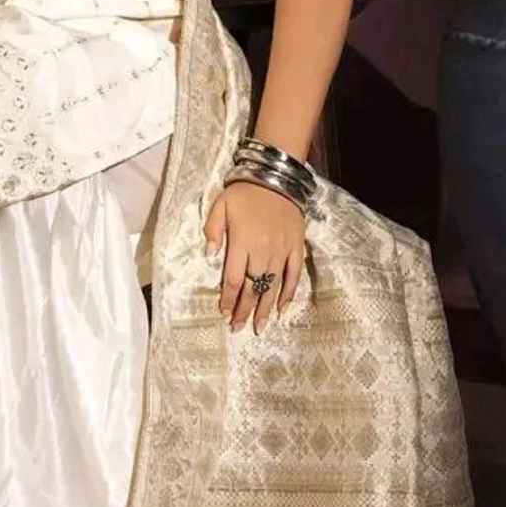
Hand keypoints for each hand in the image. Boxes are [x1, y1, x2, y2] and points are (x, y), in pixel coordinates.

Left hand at [203, 180, 304, 334]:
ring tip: (259, 327)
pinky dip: (289, 293)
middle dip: (244, 310)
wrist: (276, 178)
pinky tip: (283, 309)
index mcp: (241, 243)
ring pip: (272, 286)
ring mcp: (281, 251)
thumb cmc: (243, 193)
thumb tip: (209, 257)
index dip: (228, 298)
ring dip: (265, 308)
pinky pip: (293, 276)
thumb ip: (212, 232)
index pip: (232, 279)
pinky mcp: (296, 248)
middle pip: (252, 287)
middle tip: (238, 328)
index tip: (224, 313)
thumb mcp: (219, 206)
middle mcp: (262, 252)